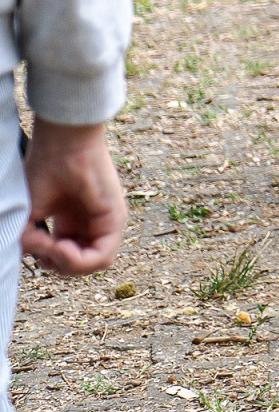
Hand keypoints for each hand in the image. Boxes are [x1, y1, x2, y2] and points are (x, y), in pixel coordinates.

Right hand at [22, 121, 124, 275]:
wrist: (63, 145)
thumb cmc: (44, 170)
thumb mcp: (30, 214)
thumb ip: (32, 242)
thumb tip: (41, 259)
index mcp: (72, 223)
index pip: (64, 258)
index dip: (48, 260)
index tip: (34, 243)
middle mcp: (90, 224)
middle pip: (79, 266)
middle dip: (57, 265)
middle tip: (44, 246)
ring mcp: (105, 222)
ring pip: (93, 266)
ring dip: (67, 265)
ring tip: (54, 246)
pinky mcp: (115, 219)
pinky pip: (102, 257)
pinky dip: (78, 260)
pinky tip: (62, 246)